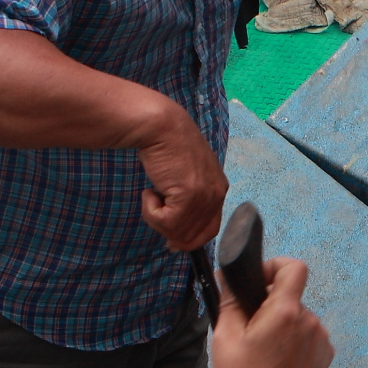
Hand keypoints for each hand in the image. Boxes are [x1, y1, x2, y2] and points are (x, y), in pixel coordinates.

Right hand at [136, 107, 226, 251]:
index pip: (210, 230)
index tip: (170, 241)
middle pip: (194, 237)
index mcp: (218, 189)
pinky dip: (150, 211)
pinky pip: (165, 222)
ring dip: (156, 219)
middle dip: (169, 231)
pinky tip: (149, 191)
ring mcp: (204, 196)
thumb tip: (176, 240)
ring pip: (177, 232)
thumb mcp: (185, 176)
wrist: (159, 126)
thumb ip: (188, 201)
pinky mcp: (188, 195)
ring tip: (152, 195)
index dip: (189, 240)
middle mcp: (217, 194)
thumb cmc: (166, 147)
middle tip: (154, 211)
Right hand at [212, 256, 334, 367]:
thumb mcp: (225, 338)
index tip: (260, 282)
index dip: (275, 267)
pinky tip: (280, 359)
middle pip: (291, 295)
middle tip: (252, 330)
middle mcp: (308, 320)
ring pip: (298, 315)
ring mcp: (320, 336)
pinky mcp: (325, 351)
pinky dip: (294, 339)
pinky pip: (307, 332)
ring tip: (265, 350)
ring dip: (282, 324)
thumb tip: (229, 279)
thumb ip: (230, 302)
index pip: (293, 267)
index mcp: (284, 312)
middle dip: (271, 305)